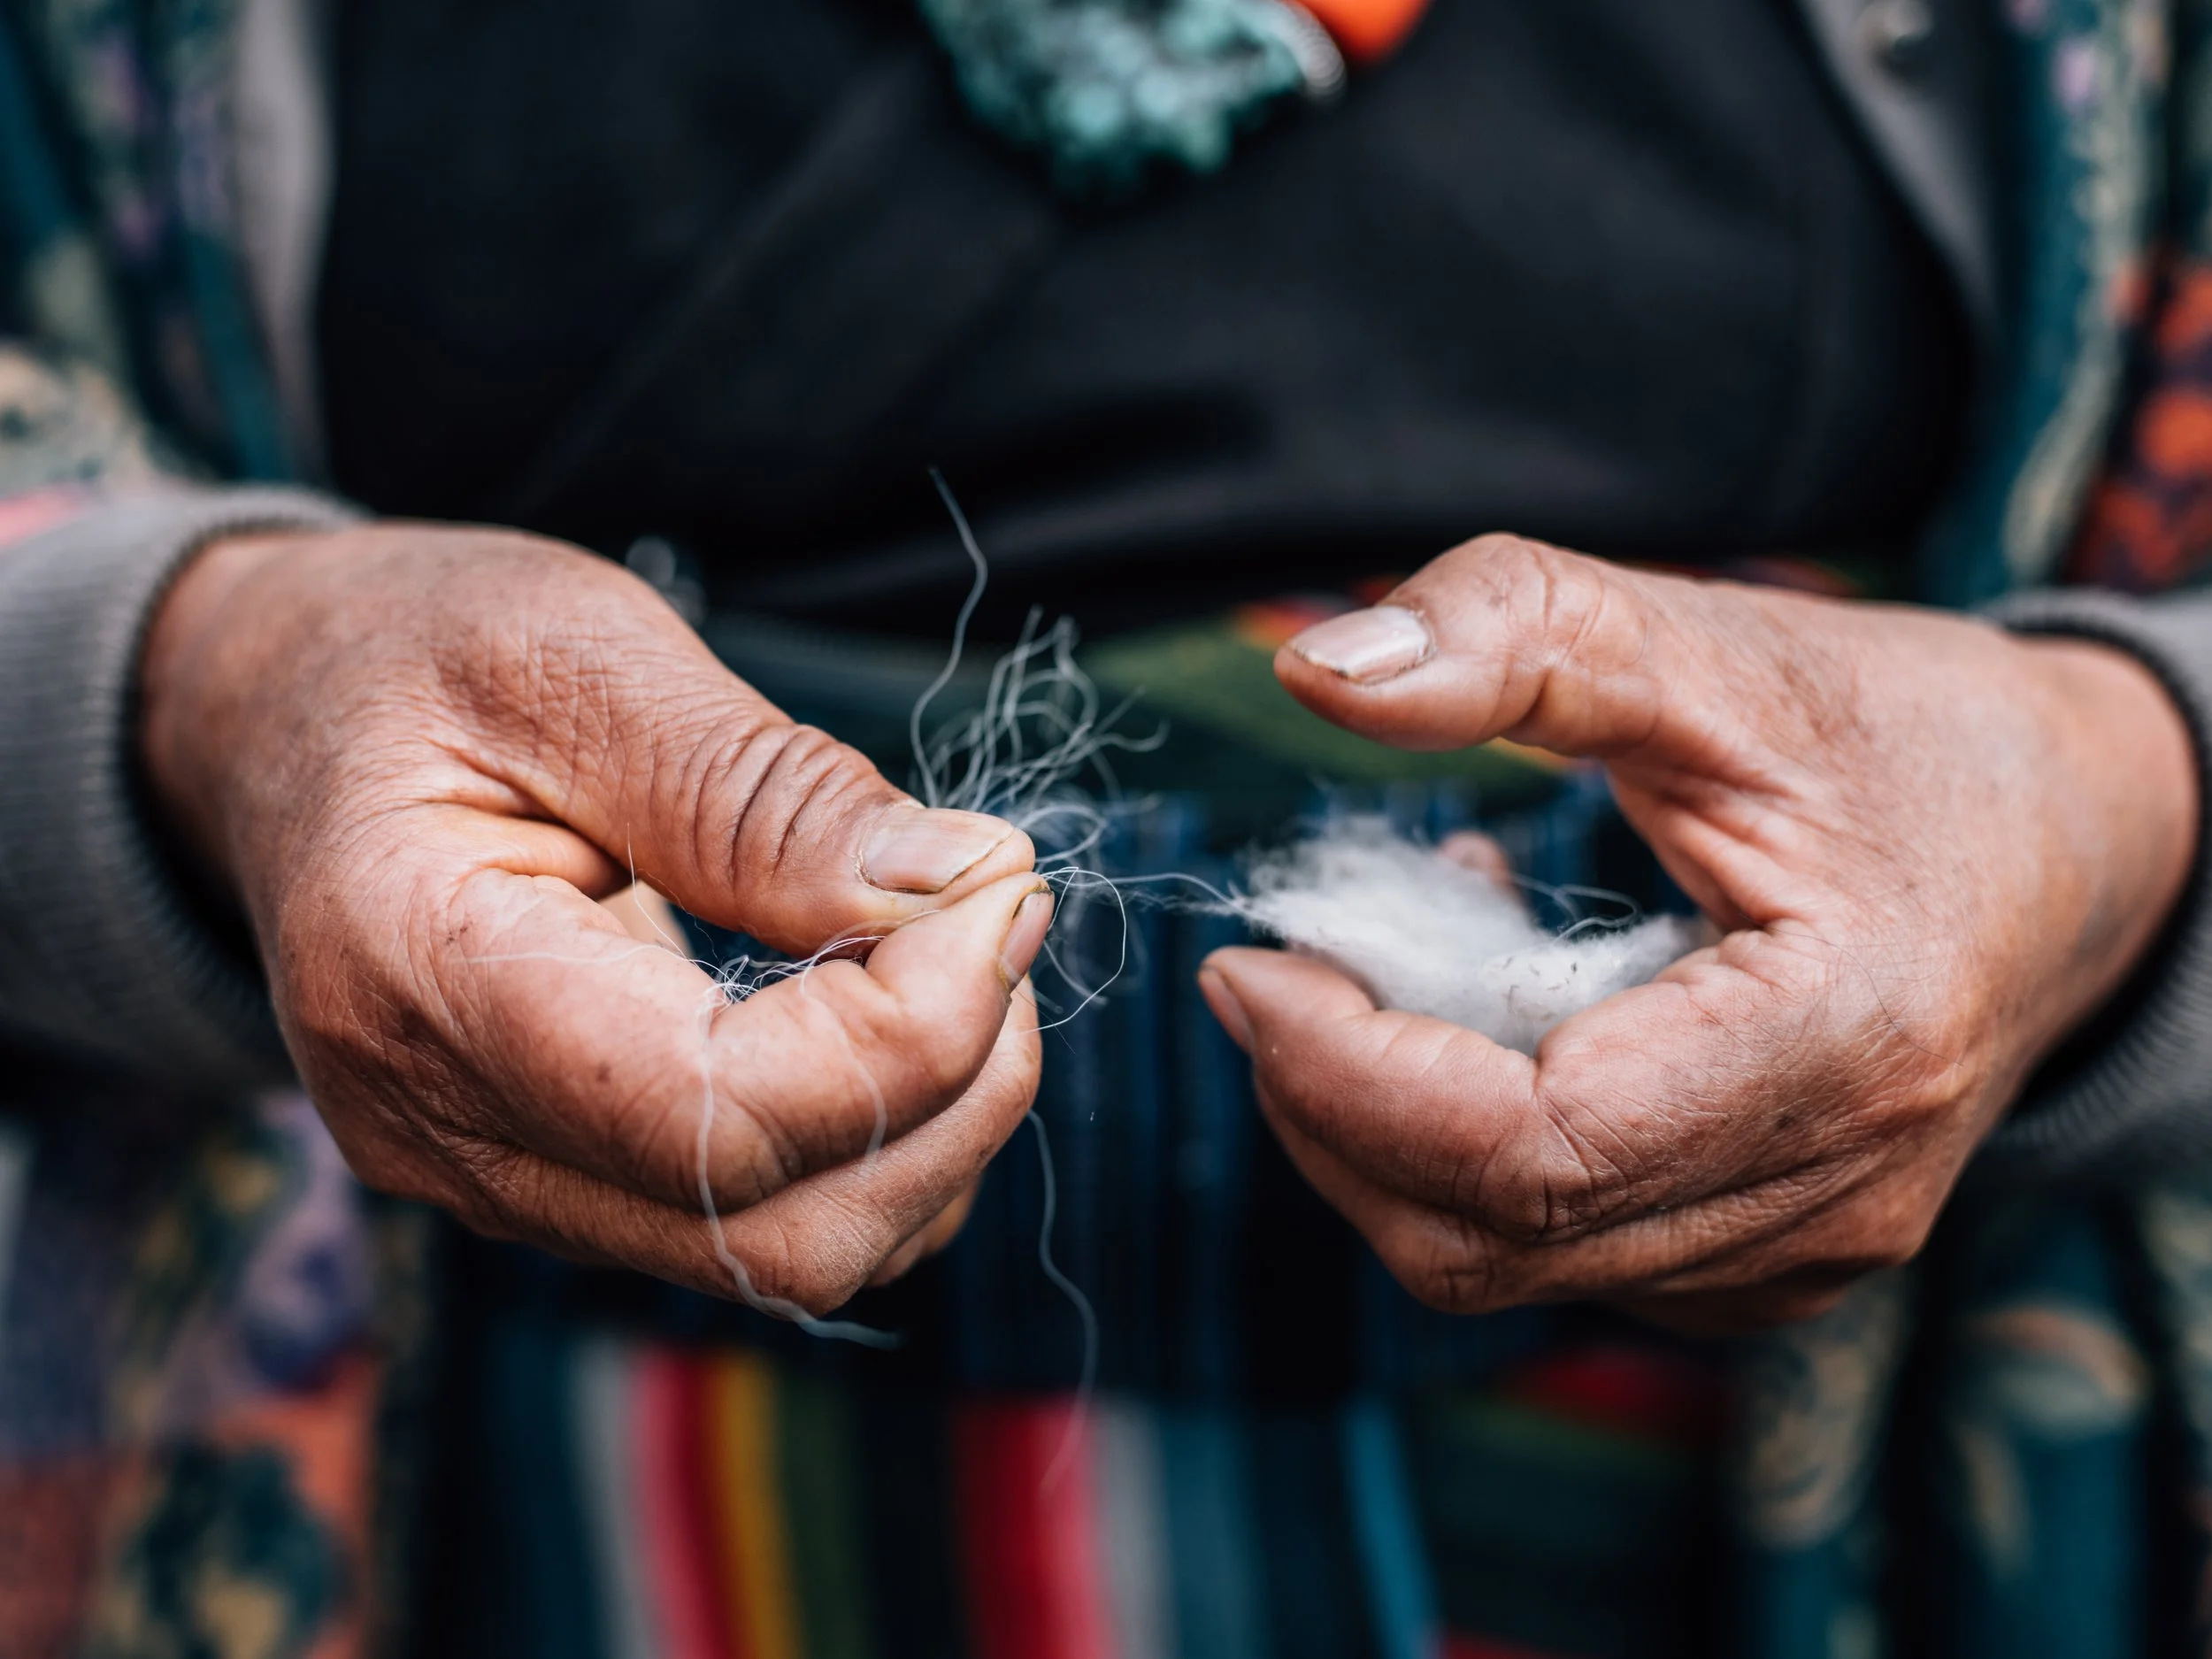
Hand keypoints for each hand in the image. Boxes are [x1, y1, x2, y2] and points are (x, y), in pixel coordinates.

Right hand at [142, 523, 1049, 1310]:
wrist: (279, 724)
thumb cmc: (413, 658)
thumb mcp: (576, 654)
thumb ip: (763, 790)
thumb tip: (965, 886)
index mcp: (414, 974)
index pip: (711, 1116)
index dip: (905, 1027)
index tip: (994, 889)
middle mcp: (443, 1130)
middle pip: (770, 1231)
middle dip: (947, 1092)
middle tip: (998, 919)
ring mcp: (497, 1180)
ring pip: (786, 1255)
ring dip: (932, 1124)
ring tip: (955, 952)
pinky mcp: (559, 1183)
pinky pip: (763, 1225)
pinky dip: (879, 1139)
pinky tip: (888, 1007)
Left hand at [1199, 535, 2199, 1329]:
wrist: (2081, 836)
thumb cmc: (1904, 731)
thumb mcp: (1715, 642)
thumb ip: (1517, 632)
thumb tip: (1314, 670)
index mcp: (1842, 1041)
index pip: (1533, 1150)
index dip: (1350, 1073)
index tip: (1249, 962)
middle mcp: (1836, 1190)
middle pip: (1490, 1238)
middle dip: (1337, 1109)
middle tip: (1281, 966)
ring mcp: (1810, 1249)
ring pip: (1509, 1262)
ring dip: (1394, 1127)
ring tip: (1403, 959)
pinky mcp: (1771, 1256)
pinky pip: (1563, 1249)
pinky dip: (1468, 1151)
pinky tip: (1491, 1012)